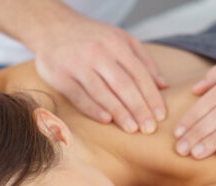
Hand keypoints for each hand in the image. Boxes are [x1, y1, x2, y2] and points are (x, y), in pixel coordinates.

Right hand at [30, 14, 168, 133]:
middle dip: (138, 108)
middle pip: (123, 84)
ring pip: (102, 92)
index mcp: (116, 43)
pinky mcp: (61, 76)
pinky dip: (93, 109)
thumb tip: (163, 85)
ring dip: (119, 112)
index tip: (160, 115)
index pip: (139, 73)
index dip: (151, 96)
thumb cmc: (91, 37)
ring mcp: (78, 64)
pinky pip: (79, 96)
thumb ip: (142, 60)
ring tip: (132, 129)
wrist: (52, 27)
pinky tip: (106, 120)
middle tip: (149, 128)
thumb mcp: (120, 39)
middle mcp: (97, 53)